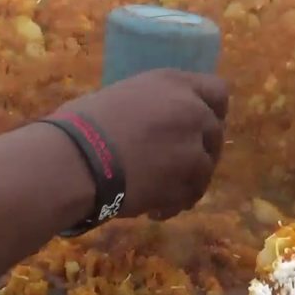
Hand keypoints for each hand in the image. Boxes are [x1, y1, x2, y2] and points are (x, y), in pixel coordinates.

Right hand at [54, 69, 227, 219]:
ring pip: (206, 170)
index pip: (217, 92)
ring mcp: (193, 148)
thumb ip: (152, 106)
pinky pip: (190, 197)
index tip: (198, 125)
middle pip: (215, 133)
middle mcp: (192, 111)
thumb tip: (151, 122)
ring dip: (186, 181)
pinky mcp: (187, 183)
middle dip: (200, 150)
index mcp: (174, 84)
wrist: (77, 161)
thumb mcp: (123, 96)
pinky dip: (174, 204)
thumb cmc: (83, 124)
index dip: (211, 110)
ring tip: (158, 193)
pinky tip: (153, 210)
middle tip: (176, 164)